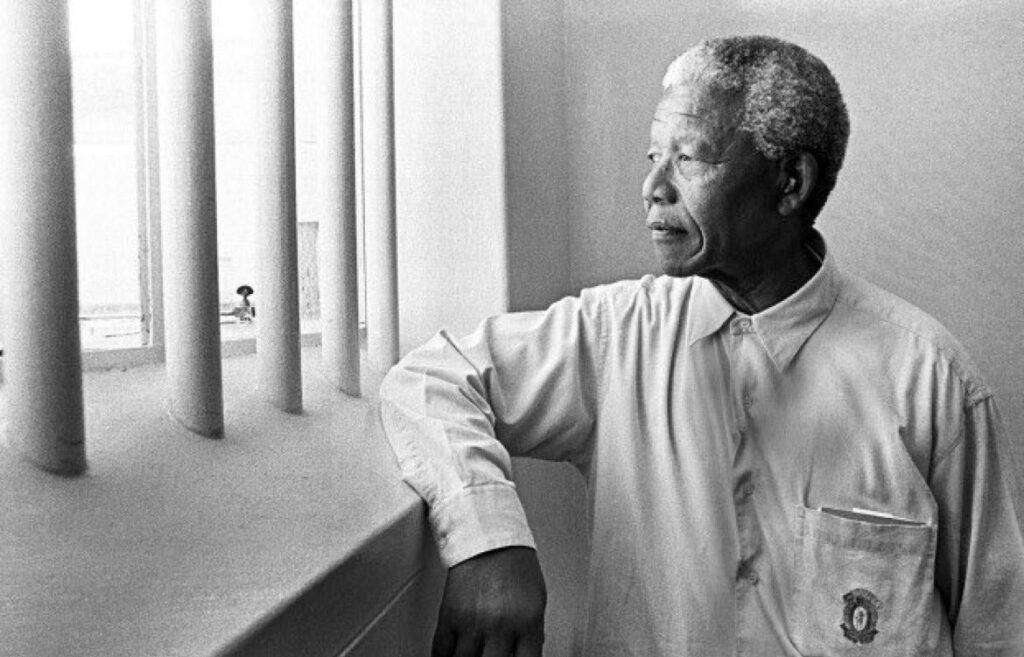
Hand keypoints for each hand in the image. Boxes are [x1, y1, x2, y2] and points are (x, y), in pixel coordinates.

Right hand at [432, 546, 546, 656]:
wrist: (488, 535)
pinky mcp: (449, 615)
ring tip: (471, 655)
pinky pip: (441, 651)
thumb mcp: (536, 600)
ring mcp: (472, 622)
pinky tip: (450, 656)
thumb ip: (532, 633)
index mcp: (527, 622)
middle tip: (488, 656)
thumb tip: (527, 655)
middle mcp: (500, 625)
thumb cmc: (515, 564)